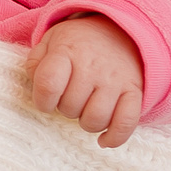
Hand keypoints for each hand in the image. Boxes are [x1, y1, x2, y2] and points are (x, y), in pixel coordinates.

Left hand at [29, 17, 144, 147]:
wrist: (120, 31)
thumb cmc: (78, 43)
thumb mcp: (50, 41)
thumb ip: (36, 62)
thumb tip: (37, 87)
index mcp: (67, 51)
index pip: (49, 84)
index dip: (42, 100)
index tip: (45, 101)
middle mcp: (93, 66)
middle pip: (70, 106)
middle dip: (64, 108)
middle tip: (70, 97)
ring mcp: (115, 80)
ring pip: (96, 119)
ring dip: (86, 122)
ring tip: (85, 109)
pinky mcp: (135, 92)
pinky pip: (126, 122)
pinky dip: (114, 137)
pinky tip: (103, 140)